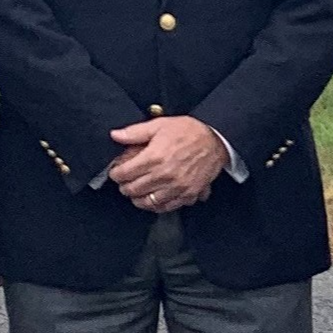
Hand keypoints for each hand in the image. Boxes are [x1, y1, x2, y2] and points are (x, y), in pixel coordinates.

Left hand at [108, 116, 229, 212]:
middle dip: (124, 186)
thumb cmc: (189, 131)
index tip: (116, 172)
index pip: (124, 174)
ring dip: (138, 198)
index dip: (115, 173)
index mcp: (154, 157)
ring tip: (136, 193)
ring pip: (147, 202)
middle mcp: (164, 175)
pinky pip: (166, 207)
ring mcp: (176, 187)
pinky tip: (153, 199)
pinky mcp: (187, 194)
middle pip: (133, 190)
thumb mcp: (160, 125)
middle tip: (124, 182)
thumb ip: (135, 132)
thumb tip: (115, 135)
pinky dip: (156, 206)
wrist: (216, 139)